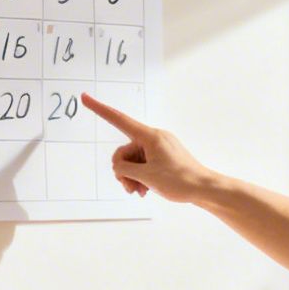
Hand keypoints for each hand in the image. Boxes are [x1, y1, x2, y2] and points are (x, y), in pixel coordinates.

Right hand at [79, 93, 214, 202]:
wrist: (203, 189)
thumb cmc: (179, 181)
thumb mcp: (145, 176)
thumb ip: (124, 168)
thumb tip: (119, 166)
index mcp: (149, 136)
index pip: (119, 119)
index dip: (100, 109)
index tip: (85, 97)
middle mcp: (154, 137)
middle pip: (124, 151)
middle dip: (123, 171)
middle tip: (128, 188)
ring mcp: (159, 147)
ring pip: (134, 160)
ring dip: (132, 177)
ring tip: (138, 192)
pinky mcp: (164, 156)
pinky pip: (144, 163)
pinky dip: (141, 176)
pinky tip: (144, 190)